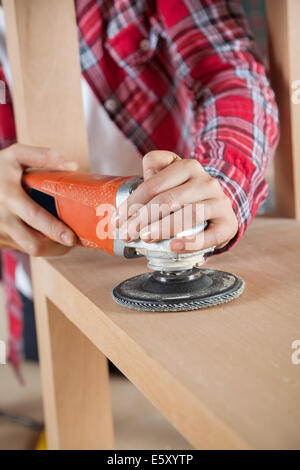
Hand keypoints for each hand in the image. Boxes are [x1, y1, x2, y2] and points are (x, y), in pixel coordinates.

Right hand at [0, 143, 77, 255]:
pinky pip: (22, 248)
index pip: (34, 217)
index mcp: (8, 195)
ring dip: (50, 248)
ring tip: (63, 238)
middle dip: (57, 247)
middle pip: (33, 244)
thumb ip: (43, 157)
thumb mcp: (16, 156)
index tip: (72, 237)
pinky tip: (45, 235)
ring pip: (29, 249)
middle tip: (74, 240)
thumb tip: (73, 165)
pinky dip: (37, 244)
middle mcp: (1, 217)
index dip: (55, 230)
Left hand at [117, 151, 237, 252]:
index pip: (154, 184)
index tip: (118, 220)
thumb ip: (152, 175)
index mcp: (187, 167)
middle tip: (127, 233)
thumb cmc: (188, 195)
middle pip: (168, 199)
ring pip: (190, 213)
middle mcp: (205, 181)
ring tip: (145, 237)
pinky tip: (174, 246)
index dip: (132, 203)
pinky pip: (210, 235)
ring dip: (163, 227)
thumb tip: (129, 198)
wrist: (220, 206)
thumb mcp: (171, 178)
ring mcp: (219, 202)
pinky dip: (191, 242)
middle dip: (142, 218)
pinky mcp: (228, 223)